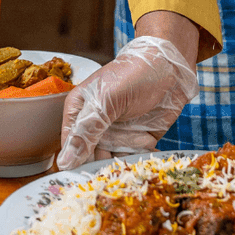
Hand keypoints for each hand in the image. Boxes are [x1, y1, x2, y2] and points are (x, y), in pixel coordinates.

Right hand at [57, 35, 198, 169]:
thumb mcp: (105, 101)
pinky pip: (134, 156)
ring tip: (141, 133)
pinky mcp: (138, 139)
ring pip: (115, 158)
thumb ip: (86, 131)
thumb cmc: (133, 75)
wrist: (170, 67)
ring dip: (128, 150)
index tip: (87, 167)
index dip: (76, 160)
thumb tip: (65, 162)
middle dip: (107, 156)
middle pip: (92, 157)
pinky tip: (149, 139)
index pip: (70, 146)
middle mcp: (96, 126)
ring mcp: (117, 134)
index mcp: (79, 113)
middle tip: (120, 149)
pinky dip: (142, 153)